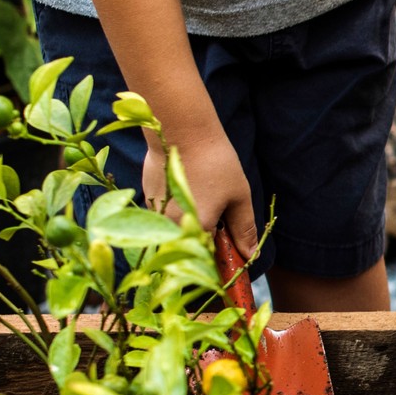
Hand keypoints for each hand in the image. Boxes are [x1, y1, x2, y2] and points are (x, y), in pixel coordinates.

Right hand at [145, 130, 256, 257]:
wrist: (180, 131)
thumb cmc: (215, 163)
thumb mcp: (239, 197)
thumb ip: (243, 229)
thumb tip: (249, 255)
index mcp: (197, 228)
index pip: (209, 261)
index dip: (222, 263)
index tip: (232, 261)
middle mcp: (170, 227)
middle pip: (189, 249)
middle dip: (206, 245)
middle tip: (220, 226)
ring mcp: (154, 215)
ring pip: (175, 234)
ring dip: (191, 228)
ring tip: (204, 202)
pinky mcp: (146, 201)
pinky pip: (164, 219)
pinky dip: (178, 214)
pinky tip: (190, 193)